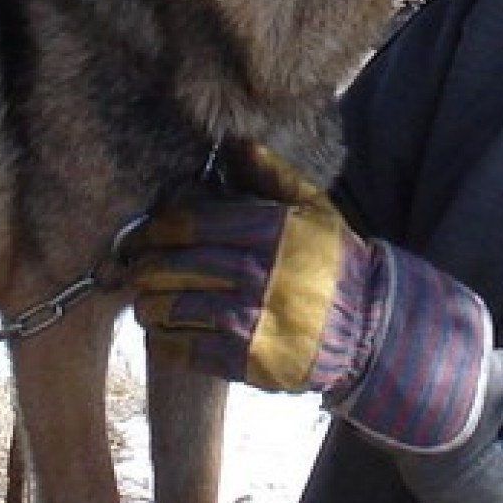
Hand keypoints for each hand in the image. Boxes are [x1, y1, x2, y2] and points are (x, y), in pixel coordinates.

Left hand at [128, 147, 490, 450]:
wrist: (369, 328)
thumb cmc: (335, 264)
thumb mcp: (314, 210)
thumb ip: (272, 175)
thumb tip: (235, 141)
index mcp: (267, 232)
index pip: (189, 225)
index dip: (155, 229)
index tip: (142, 235)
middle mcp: (255, 274)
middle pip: (173, 266)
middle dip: (143, 267)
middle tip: (133, 268)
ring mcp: (249, 319)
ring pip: (173, 308)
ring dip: (148, 305)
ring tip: (144, 301)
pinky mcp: (246, 360)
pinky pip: (187, 348)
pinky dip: (165, 340)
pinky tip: (162, 333)